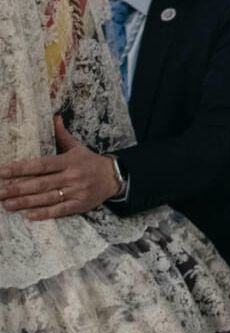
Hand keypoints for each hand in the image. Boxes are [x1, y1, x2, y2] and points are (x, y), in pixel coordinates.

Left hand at [0, 117, 121, 219]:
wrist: (114, 177)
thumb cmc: (90, 161)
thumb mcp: (77, 147)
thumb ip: (62, 135)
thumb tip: (54, 117)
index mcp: (69, 161)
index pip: (41, 165)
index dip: (20, 168)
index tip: (2, 172)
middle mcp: (72, 176)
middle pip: (41, 183)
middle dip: (17, 188)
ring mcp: (76, 191)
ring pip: (47, 198)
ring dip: (25, 202)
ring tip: (6, 204)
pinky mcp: (80, 205)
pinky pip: (59, 210)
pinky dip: (44, 213)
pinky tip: (28, 215)